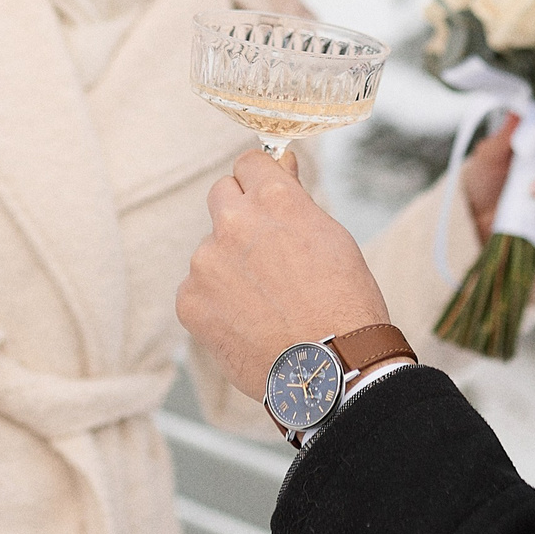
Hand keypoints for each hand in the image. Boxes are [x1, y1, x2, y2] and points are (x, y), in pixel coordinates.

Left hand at [180, 150, 390, 397]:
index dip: (260, 183)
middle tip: (265, 254)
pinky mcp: (190, 300)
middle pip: (222, 196)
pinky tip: (247, 323)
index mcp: (275, 200)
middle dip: (239, 216)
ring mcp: (206, 262)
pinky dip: (216, 304)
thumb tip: (281, 166)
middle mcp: (235, 222)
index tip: (266, 201)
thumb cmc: (344, 306)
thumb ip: (296, 200)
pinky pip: (197, 289)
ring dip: (229, 266)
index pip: (249, 163)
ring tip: (265, 303)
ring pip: (210, 250)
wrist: (331, 369)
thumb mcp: (333, 238)